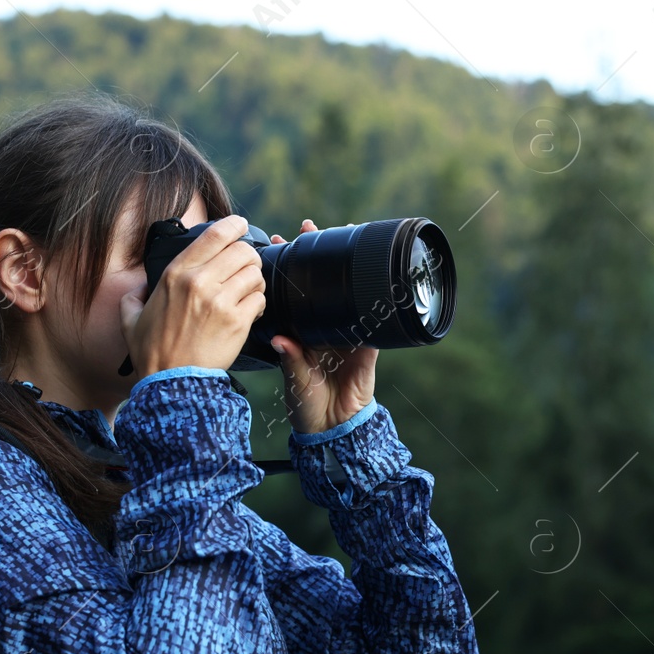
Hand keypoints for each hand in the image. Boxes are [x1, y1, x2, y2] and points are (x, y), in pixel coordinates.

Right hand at [121, 214, 265, 376]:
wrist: (171, 384)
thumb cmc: (152, 352)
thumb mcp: (131, 318)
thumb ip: (134, 296)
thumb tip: (139, 288)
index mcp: (176, 273)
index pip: (214, 234)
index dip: (235, 225)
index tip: (242, 226)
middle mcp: (199, 282)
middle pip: (243, 250)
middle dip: (250, 258)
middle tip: (246, 269)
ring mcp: (219, 301)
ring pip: (255, 274)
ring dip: (256, 282)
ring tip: (247, 293)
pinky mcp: (236, 321)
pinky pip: (260, 299)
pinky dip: (259, 304)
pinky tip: (250, 312)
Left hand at [268, 219, 378, 435]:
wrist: (332, 428)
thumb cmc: (306, 403)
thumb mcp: (294, 377)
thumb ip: (291, 357)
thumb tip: (280, 338)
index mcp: (303, 331)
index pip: (295, 291)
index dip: (289, 267)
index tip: (278, 241)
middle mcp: (324, 327)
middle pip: (322, 283)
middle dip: (317, 253)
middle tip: (310, 226)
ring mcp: (347, 334)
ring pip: (348, 293)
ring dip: (346, 267)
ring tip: (344, 238)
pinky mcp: (368, 347)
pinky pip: (373, 322)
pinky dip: (374, 303)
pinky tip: (372, 280)